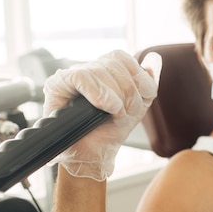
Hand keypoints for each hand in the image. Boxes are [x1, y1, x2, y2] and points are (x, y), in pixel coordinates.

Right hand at [43, 50, 160, 180]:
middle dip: (129, 90)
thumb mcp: (139, 105)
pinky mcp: (57, 85)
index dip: (137, 75)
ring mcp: (71, 76)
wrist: (95, 155)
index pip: (121, 56)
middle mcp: (87, 69)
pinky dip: (100, 94)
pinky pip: (81, 77)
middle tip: (127, 112)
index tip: (144, 96)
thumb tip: (155, 58)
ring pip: (99, 70)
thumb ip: (147, 81)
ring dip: (116, 96)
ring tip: (116, 114)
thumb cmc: (111, 131)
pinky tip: (106, 108)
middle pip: (114, 63)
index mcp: (105, 69)